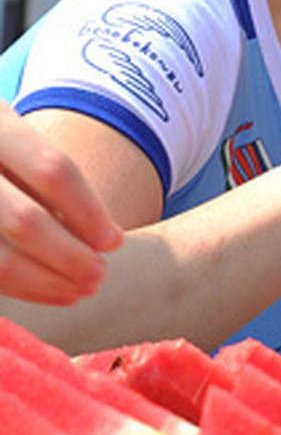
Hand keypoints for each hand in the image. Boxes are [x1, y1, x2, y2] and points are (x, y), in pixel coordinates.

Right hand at [0, 101, 122, 303]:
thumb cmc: (0, 150)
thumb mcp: (18, 141)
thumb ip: (50, 180)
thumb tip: (104, 239)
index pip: (53, 171)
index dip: (88, 210)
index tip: (114, 241)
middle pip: (25, 220)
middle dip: (69, 255)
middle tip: (100, 276)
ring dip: (46, 281)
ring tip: (81, 289)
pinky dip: (22, 288)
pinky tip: (51, 292)